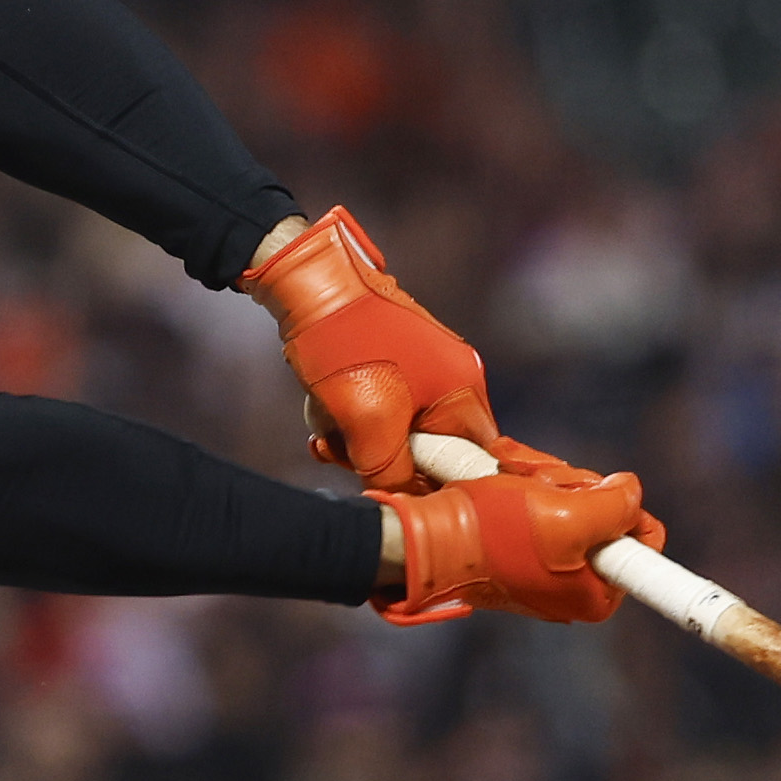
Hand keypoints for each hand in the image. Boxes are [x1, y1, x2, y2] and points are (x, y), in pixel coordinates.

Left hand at [242, 207, 517, 492]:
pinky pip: (377, 405)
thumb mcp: (369, 424)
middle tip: (340, 451)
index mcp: (464, 389)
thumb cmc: (345, 344)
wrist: (306, 279)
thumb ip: (394, 474)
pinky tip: (321, 405)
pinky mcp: (392, 357)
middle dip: (380, 457)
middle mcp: (453, 376)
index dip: (439, 485)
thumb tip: (402, 502)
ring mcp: (422, 365)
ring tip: (324, 423)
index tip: (400, 492)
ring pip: (394, 430)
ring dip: (356, 436)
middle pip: (428, 449)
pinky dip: (348, 412)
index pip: (474, 460)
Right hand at [381, 465, 664, 625]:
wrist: (426, 539)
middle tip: (539, 487)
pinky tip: (501, 480)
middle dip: (571, 486)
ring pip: (569, 498)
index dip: (621, 505)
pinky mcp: (519, 544)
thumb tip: (631, 492)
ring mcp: (546, 564)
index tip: (589, 495)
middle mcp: (575, 585)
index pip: (644, 540)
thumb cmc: (491, 535)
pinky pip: (539, 500)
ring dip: (542, 479)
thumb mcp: (568, 514)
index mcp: (597, 594)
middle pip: (604, 510)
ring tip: (511, 481)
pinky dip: (523, 484)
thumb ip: (616, 505)